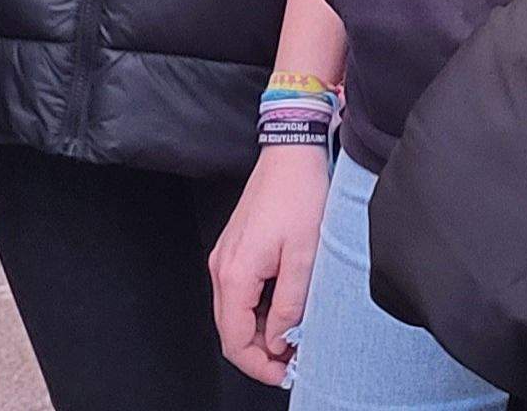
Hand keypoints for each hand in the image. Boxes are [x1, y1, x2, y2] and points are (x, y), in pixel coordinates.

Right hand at [209, 143, 329, 385]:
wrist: (291, 154)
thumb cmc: (300, 197)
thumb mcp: (304, 258)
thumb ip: (288, 306)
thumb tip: (278, 342)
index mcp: (235, 274)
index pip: (234, 341)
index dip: (258, 366)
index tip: (285, 373)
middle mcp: (222, 268)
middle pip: (230, 331)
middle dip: (259, 353)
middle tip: (293, 359)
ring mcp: (225, 258)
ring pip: (234, 314)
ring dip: (260, 332)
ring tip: (294, 335)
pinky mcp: (235, 250)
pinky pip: (239, 294)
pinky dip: (258, 311)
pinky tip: (284, 309)